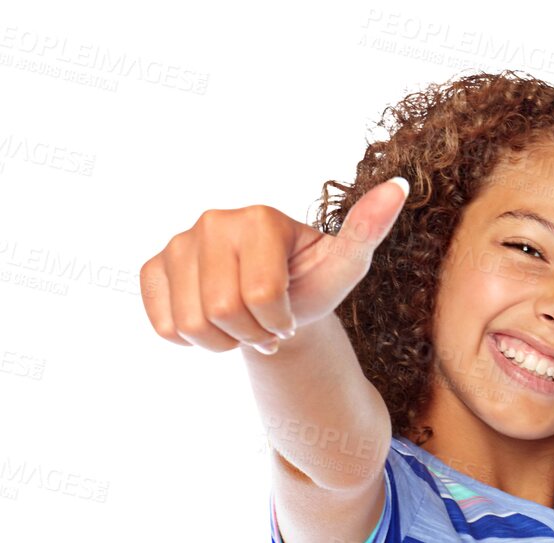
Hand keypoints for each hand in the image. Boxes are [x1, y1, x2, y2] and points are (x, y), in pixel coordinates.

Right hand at [138, 177, 409, 354]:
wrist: (273, 304)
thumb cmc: (310, 285)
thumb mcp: (343, 267)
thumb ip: (366, 232)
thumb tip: (399, 187)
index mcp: (259, 218)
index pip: (262, 296)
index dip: (278, 322)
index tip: (289, 316)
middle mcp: (213, 221)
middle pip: (222, 310)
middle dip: (250, 334)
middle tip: (264, 325)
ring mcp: (179, 243)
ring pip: (191, 325)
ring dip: (222, 343)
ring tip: (241, 326)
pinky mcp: (155, 268)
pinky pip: (164, 326)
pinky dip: (190, 342)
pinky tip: (212, 325)